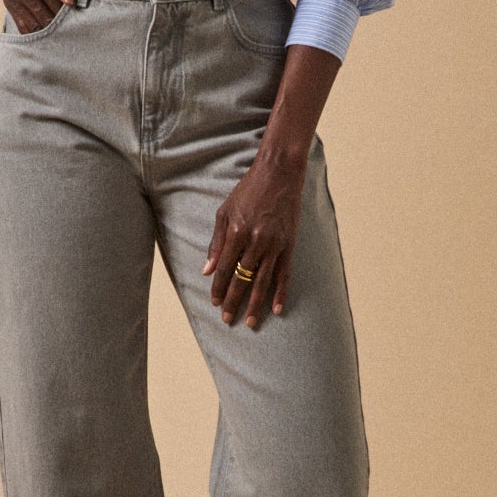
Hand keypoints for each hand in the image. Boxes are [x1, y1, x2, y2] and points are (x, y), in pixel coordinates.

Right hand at [0, 0, 75, 31]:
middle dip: (60, 25)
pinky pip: (20, 24)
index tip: (77, 16)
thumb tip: (70, 2)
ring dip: (47, 30)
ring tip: (58, 28)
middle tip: (70, 25)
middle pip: (46, 20)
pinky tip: (43, 29)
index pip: (58, 8)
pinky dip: (33, 30)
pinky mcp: (7, 1)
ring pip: (34, 26)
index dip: (69, 15)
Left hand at [202, 148, 306, 328]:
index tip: (214, 303)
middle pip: (242, 279)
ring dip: (255, 303)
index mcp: (236, 232)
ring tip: (250, 322)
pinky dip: (281, 293)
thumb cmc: (248, 190)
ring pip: (262, 281)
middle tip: (227, 320)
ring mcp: (274, 244)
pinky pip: (284, 274)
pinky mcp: (289, 244)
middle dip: (234, 301)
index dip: (219, 287)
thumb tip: (207, 269)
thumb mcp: (224, 211)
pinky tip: (277, 309)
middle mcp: (255, 241)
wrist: (278, 173)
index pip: (225, 268)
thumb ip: (216, 242)